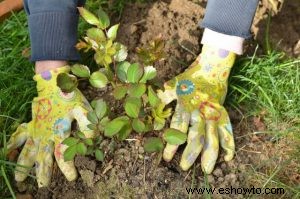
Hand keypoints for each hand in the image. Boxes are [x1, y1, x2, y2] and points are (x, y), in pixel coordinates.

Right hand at [6, 66, 93, 186]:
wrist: (53, 82)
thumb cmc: (69, 96)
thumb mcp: (82, 109)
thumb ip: (87, 124)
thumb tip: (92, 139)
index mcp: (60, 132)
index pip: (63, 154)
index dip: (68, 167)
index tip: (72, 178)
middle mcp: (46, 134)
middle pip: (44, 157)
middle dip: (44, 172)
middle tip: (43, 187)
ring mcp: (37, 130)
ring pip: (30, 150)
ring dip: (25, 164)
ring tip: (20, 179)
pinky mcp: (32, 123)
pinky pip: (20, 135)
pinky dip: (14, 143)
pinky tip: (7, 151)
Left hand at [157, 45, 235, 173]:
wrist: (213, 67)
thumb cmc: (191, 77)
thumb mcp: (173, 85)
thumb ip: (164, 97)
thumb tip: (152, 107)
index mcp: (186, 106)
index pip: (178, 128)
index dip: (172, 144)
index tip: (167, 158)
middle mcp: (200, 111)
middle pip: (196, 136)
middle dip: (190, 153)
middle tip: (184, 167)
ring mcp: (213, 113)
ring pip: (213, 137)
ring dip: (210, 154)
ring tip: (206, 169)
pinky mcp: (223, 113)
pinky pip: (227, 130)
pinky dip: (229, 143)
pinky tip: (228, 158)